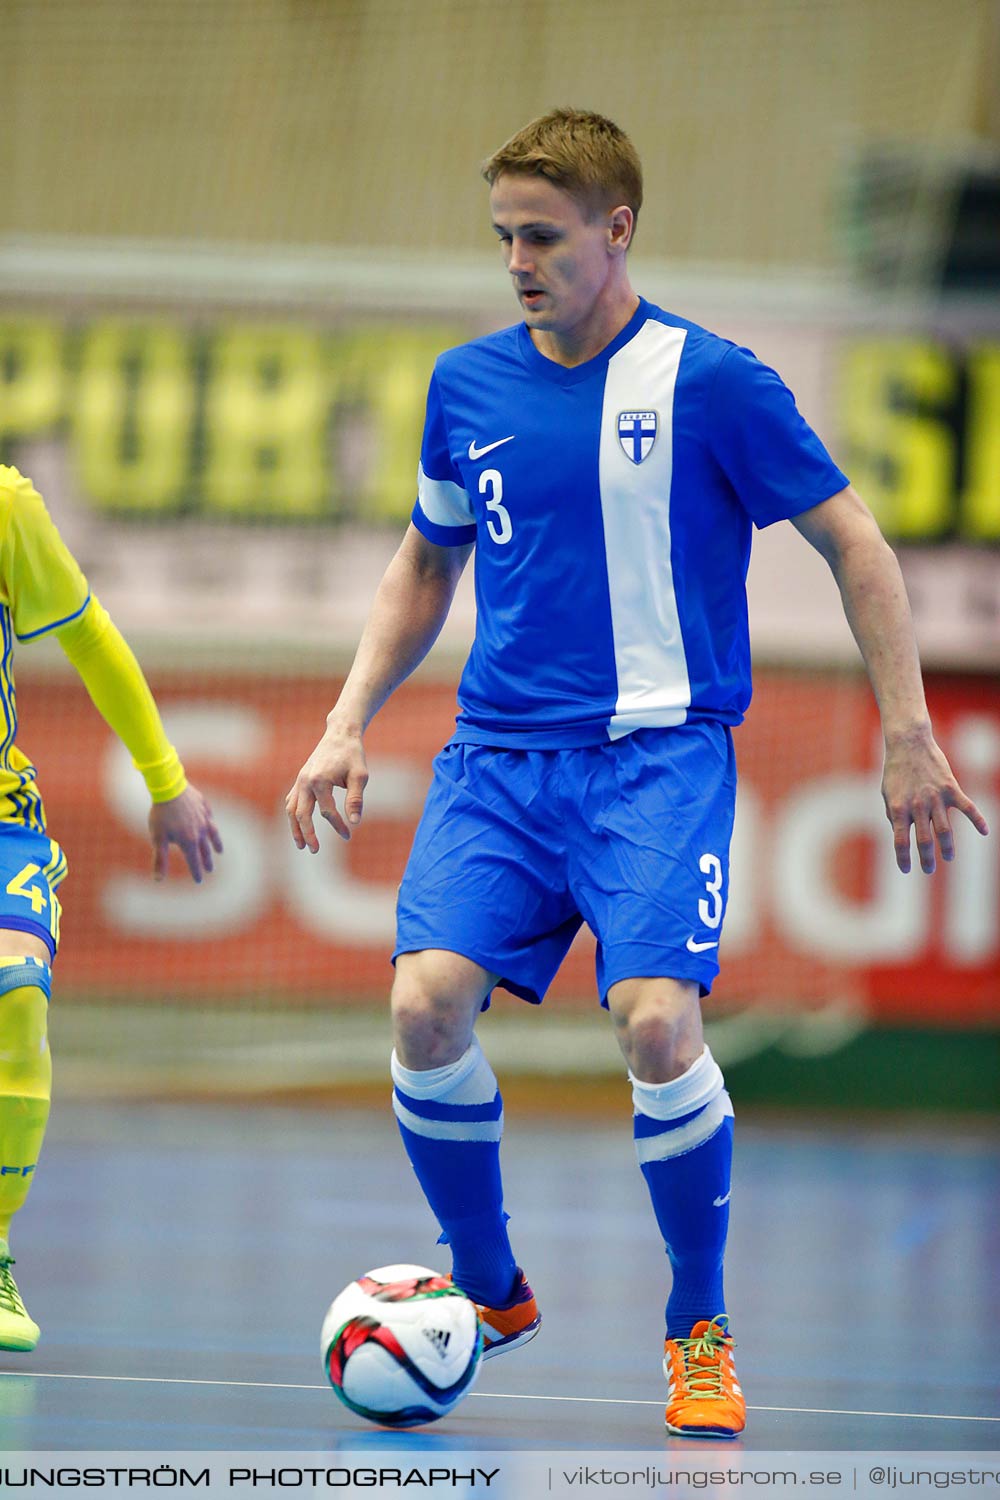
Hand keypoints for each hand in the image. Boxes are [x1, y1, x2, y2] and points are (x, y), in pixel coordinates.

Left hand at [148, 783, 222, 882]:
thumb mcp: (158, 839)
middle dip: (207, 861)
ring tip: (219, 851)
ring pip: (213, 834)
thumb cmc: (161, 815)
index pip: (194, 861)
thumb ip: (160, 860)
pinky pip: (210, 818)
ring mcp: (204, 818)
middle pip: (205, 850)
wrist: (169, 788)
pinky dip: (211, 825)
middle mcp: (200, 831)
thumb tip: (158, 880)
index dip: (196, 872)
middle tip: (210, 869)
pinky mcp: (204, 806)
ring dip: (216, 844)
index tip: (199, 881)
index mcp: (189, 841)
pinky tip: (211, 826)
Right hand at [286, 721, 368, 850]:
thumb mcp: (360, 776)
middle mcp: (305, 781)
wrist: (341, 734)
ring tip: (301, 845)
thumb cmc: (353, 755)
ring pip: (291, 809)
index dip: (337, 826)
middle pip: (301, 815)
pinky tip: (298, 826)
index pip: (326, 812)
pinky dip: (293, 815)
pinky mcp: (300, 779)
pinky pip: (292, 801)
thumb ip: (355, 799)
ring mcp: (300, 780)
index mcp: (320, 780)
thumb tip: (354, 822)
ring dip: (295, 828)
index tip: (348, 835)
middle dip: (307, 834)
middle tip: (315, 850)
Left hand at [882, 729, 988, 873]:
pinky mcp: (950, 788)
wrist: (909, 743)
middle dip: (927, 858)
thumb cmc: (896, 770)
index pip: (900, 841)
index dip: (903, 859)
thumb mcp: (887, 794)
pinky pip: (967, 807)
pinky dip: (977, 820)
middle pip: (924, 840)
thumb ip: (893, 814)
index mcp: (898, 808)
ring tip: (948, 857)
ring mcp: (935, 797)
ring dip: (947, 847)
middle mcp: (917, 806)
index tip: (907, 870)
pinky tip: (985, 832)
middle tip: (929, 869)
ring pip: (945, 830)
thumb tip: (899, 833)